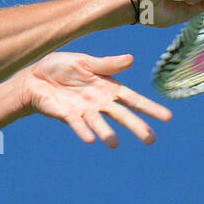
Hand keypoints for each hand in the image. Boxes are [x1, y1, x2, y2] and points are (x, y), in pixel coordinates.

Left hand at [17, 52, 171, 147]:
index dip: (149, 108)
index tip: (168, 117)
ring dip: (107, 133)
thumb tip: (131, 59)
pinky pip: (77, 123)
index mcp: (108, 88)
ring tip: (115, 144)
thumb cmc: (62, 68)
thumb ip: (107, 64)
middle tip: (151, 139)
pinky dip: (83, 130)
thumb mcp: (85, 61)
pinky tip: (90, 139)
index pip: (133, 99)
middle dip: (136, 126)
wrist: (35, 77)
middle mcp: (99, 102)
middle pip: (121, 115)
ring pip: (99, 123)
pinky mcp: (67, 115)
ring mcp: (84, 111)